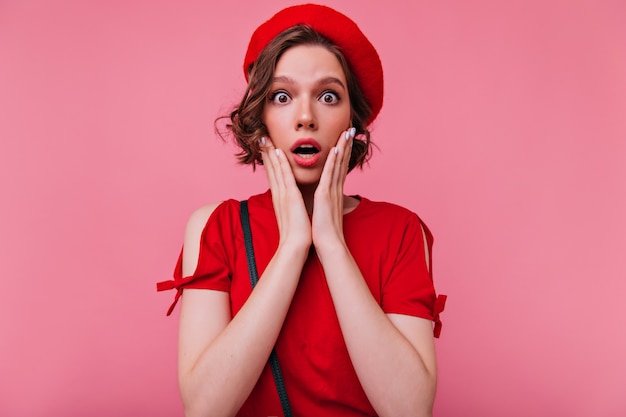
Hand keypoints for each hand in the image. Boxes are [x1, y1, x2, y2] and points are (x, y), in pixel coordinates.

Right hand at [260, 136, 311, 249]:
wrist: (296, 246)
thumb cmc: (297, 233)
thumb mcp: (293, 215)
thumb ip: (291, 206)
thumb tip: (292, 202)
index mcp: (280, 198)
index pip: (274, 175)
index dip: (269, 161)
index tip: (267, 148)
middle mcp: (279, 194)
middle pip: (270, 169)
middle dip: (266, 153)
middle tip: (261, 137)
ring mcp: (283, 194)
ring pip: (275, 169)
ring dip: (270, 153)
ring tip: (265, 138)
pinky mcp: (290, 197)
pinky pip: (284, 176)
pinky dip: (281, 164)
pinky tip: (278, 152)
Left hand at [311, 128, 354, 252]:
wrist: (328, 246)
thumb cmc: (325, 233)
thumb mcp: (325, 214)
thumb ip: (326, 204)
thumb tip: (323, 202)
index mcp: (333, 193)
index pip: (339, 169)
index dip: (342, 154)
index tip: (344, 141)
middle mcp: (335, 189)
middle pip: (342, 163)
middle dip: (346, 146)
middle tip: (350, 130)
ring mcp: (332, 191)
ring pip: (338, 165)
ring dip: (342, 147)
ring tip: (347, 132)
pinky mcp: (326, 195)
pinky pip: (331, 174)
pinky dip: (334, 160)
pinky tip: (336, 148)